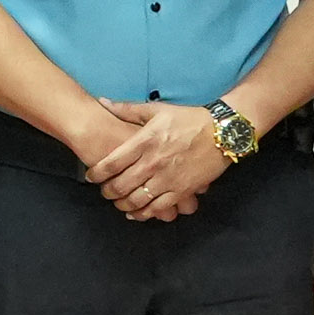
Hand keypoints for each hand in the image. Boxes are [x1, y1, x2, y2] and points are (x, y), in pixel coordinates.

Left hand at [84, 102, 230, 222]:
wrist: (222, 132)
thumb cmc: (188, 119)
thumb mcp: (156, 110)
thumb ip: (127, 109)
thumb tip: (102, 101)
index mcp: (144, 142)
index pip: (111, 163)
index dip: (97, 173)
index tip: (91, 177)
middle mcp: (152, 163)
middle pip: (121, 185)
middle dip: (108, 192)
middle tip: (104, 192)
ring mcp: (167, 179)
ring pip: (137, 200)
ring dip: (123, 205)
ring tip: (118, 203)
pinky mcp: (182, 190)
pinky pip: (159, 208)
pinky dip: (145, 213)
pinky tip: (137, 214)